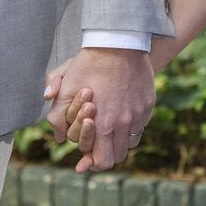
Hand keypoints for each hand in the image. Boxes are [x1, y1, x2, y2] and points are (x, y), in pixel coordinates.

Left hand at [45, 47, 152, 172]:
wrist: (118, 43)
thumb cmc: (89, 64)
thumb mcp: (67, 86)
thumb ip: (58, 114)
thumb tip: (58, 135)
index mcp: (103, 123)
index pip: (102, 161)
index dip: (93, 163)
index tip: (87, 160)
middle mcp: (123, 123)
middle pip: (118, 156)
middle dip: (106, 154)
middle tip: (98, 146)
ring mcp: (138, 114)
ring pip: (130, 143)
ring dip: (119, 141)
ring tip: (109, 131)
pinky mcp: (148, 105)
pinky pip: (140, 126)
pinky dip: (131, 127)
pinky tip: (121, 116)